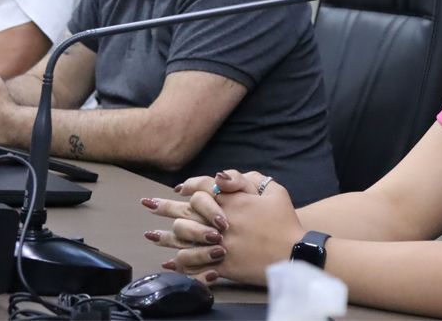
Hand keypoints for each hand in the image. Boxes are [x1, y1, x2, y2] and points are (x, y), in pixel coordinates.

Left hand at [143, 170, 302, 285]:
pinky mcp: (221, 265)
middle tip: (148, 204)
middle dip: (163, 207)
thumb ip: (247, 180)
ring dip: (164, 237)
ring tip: (150, 235)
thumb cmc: (285, 221)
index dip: (189, 186)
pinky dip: (180, 265)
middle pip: (184, 212)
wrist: (293, 252)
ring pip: (183, 240)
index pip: (202, 188)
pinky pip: (194, 265)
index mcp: (231, 203)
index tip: (179, 187)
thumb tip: (222, 176)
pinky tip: (169, 263)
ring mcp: (218, 245)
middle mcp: (219, 223)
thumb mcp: (273, 191)